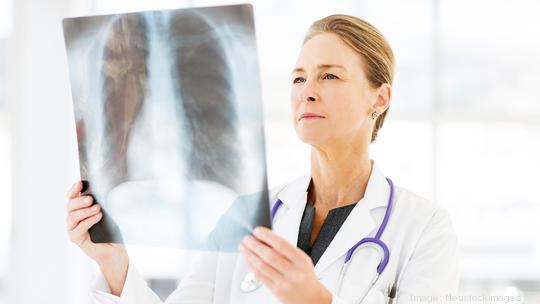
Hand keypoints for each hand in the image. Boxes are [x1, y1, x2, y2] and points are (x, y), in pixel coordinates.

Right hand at [66, 181, 127, 295]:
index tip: (80, 183)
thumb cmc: (111, 228)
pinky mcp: (77, 239)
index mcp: (79, 208)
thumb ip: (103, 202)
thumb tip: (107, 188)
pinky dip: (88, 221)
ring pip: (72, 217)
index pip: (72, 197)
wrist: (114, 248)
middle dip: (80, 201)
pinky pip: (78, 229)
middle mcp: (73, 218)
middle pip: (70, 206)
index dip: (74, 189)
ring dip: (85, 211)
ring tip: (97, 208)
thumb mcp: (108, 212)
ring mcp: (73, 229)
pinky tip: (97, 217)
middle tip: (91, 198)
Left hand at [239, 226, 331, 303]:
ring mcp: (284, 282)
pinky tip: (247, 259)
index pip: (281, 245)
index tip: (257, 231)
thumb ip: (286, 249)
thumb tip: (265, 238)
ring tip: (243, 247)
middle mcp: (293, 272)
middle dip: (254, 245)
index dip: (267, 236)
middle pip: (269, 255)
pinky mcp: (275, 290)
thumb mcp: (302, 259)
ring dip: (249, 254)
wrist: (310, 297)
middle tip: (247, 238)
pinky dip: (251, 265)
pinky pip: (259, 276)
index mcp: (301, 260)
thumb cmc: (304, 276)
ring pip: (261, 266)